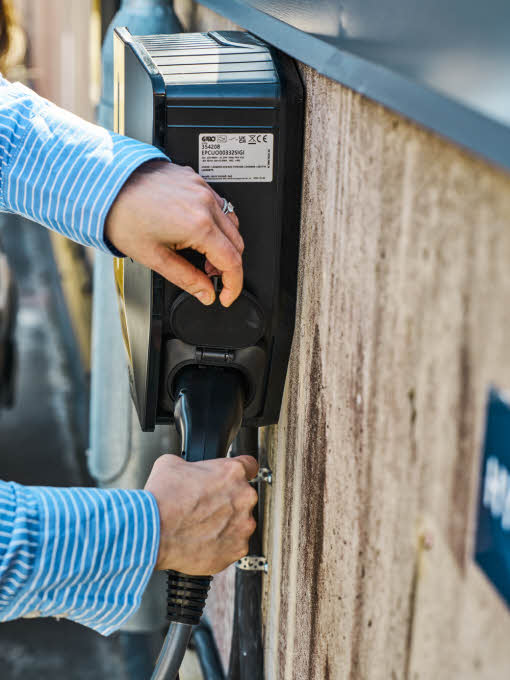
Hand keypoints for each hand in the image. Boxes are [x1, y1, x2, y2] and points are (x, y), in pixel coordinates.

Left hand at [105, 160, 243, 306]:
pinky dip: (216, 224)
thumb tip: (205, 293)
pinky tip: (197, 231)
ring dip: (225, 244)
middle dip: (227, 266)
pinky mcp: (196, 180)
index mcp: (198, 225)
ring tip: (201, 254)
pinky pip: (219, 205)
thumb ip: (187, 279)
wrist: (106, 184)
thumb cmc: (122, 215)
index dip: (233, 285)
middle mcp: (205, 203)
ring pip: (232, 223)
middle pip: (237, 243)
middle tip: (207, 276)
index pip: (232, 261)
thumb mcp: (154, 257)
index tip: (226, 296)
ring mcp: (202, 188)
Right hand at [145, 454, 258, 573]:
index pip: (250, 466)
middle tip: (206, 506)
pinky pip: (233, 544)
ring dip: (226, 523)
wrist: (153, 531)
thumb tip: (187, 468)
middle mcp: (244, 497)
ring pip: (240, 522)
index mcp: (233, 473)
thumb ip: (190, 464)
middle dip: (227, 500)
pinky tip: (203, 540)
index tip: (232, 478)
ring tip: (202, 525)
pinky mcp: (237, 549)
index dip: (238, 472)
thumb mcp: (172, 463)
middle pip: (243, 496)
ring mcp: (243, 525)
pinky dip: (221, 544)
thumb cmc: (163, 499)